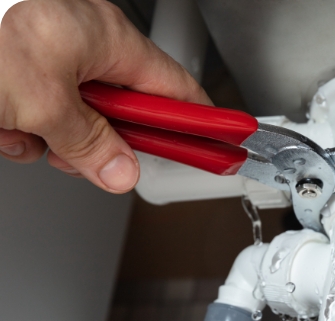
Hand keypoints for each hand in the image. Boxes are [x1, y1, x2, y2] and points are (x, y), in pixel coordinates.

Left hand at [0, 0, 210, 191]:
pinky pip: (45, 112)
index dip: (199, 123)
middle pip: (124, 113)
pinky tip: (6, 124)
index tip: (219, 145)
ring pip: (80, 120)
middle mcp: (84, 42)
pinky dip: (26, 128)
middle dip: (102, 143)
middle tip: (87, 158)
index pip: (176, 91)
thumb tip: (122, 172)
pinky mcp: (28, 68)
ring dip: (55, 141)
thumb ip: (91, 145)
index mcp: (106, 38)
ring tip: (26, 133)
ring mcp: (55, 54)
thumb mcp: (41, 103)